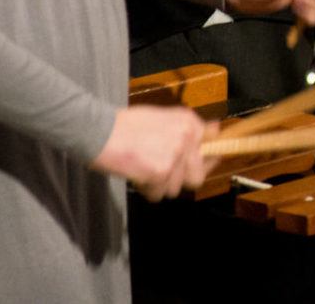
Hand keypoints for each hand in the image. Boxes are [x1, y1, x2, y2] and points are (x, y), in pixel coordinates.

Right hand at [91, 105, 214, 200]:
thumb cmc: (124, 125)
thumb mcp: (161, 118)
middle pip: (196, 177)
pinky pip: (158, 195)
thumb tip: (216, 131)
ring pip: (175, 189)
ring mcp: (175, 155)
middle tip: (161, 173)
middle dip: (179, 180)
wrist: (98, 130)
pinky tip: (135, 173)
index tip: (202, 166)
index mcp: (188, 121)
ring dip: (159, 185)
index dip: (205, 161)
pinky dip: (145, 190)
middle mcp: (187, 137)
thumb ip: (186, 130)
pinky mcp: (161, 173)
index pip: (213, 147)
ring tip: (143, 167)